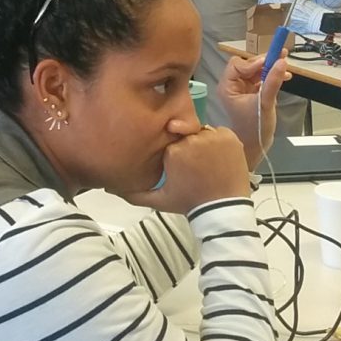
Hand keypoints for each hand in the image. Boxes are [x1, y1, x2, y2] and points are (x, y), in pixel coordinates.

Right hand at [118, 125, 249, 213]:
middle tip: (195, 166)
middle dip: (188, 147)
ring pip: (202, 132)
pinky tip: (219, 158)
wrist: (223, 208)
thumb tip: (109, 189)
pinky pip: (220, 132)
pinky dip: (219, 142)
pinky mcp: (230, 136)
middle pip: (186, 135)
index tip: (180, 167)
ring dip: (204, 143)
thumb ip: (134, 194)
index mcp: (173, 151)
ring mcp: (213, 136)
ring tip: (208, 163)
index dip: (175, 153)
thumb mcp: (160, 200)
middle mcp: (191, 139)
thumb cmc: (190, 202)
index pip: (170, 142)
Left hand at [218, 53, 289, 168]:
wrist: (256, 145)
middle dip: (264, 62)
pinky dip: (273, 76)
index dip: (253, 62)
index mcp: (227, 87)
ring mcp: (243, 89)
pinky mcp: (253, 92)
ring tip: (286, 67)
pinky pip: (262, 78)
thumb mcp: (265, 103)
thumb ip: (273, 81)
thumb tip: (282, 61)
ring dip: (271, 68)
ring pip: (256, 70)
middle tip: (282, 57)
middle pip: (248, 65)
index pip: (237, 65)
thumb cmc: (255, 128)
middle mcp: (233, 85)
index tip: (270, 62)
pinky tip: (285, 77)